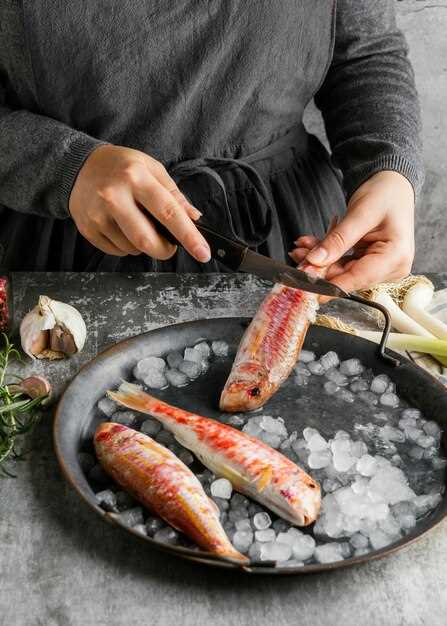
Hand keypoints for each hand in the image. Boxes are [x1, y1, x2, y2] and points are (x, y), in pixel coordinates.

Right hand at [69, 144, 210, 260]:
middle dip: (164, 250)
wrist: (78, 166)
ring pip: (132, 248)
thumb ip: (174, 195)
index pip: (168, 212)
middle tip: (169, 246)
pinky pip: (117, 251)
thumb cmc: (121, 167)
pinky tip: (122, 227)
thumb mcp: (151, 169)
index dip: (189, 236)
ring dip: (144, 245)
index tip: (203, 253)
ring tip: (138, 224)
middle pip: (147, 240)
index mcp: (136, 177)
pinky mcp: (87, 228)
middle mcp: (114, 196)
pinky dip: (127, 246)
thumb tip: (195, 219)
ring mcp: (98, 214)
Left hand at [289, 171, 414, 292]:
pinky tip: (309, 246)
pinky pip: (342, 265)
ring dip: (319, 261)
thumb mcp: (360, 214)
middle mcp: (392, 268)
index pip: (359, 277)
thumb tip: (315, 260)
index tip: (309, 288)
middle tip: (297, 256)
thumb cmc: (385, 195)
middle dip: (320, 267)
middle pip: (348, 276)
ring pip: (341, 272)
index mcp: (396, 257)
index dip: (332, 285)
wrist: (392, 187)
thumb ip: (338, 239)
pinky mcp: (369, 265)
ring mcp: (380, 268)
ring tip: (300, 248)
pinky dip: (326, 255)